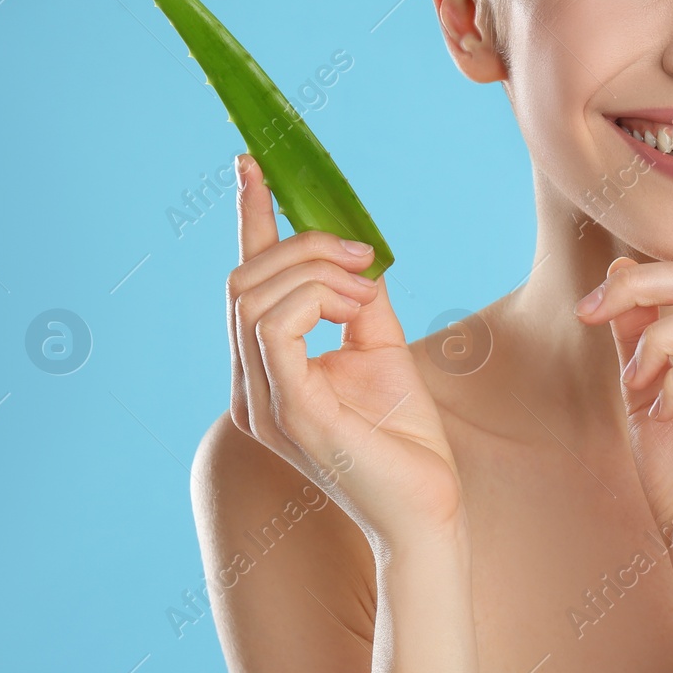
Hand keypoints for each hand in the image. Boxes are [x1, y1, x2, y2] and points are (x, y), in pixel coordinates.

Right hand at [225, 152, 463, 554]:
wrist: (428, 509)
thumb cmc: (406, 440)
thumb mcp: (381, 348)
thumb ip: (357, 299)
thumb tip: (352, 252)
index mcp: (265, 374)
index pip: (245, 285)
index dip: (248, 219)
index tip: (251, 163)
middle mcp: (250, 388)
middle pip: (244, 279)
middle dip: (303, 246)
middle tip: (364, 258)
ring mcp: (261, 402)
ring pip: (255, 293)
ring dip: (318, 271)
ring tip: (366, 291)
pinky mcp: (288, 410)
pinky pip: (275, 324)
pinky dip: (318, 297)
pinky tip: (356, 308)